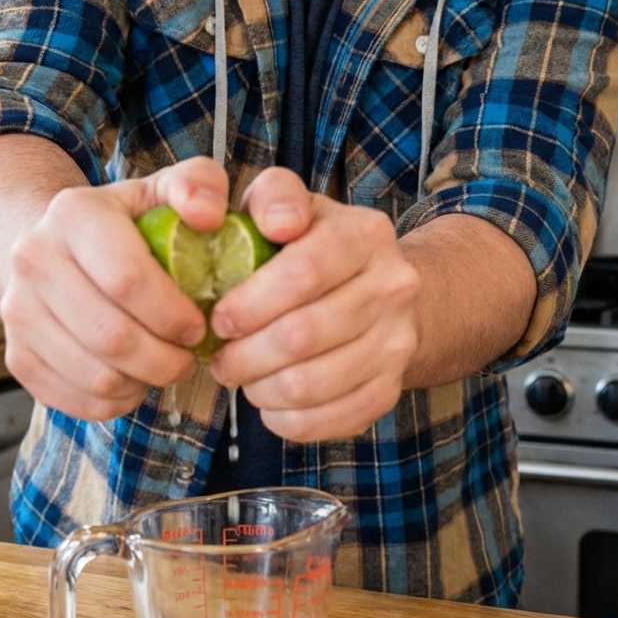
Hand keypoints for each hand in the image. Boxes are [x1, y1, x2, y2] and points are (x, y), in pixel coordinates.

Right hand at [0, 156, 228, 419]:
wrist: (55, 247)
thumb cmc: (126, 223)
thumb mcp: (163, 190)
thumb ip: (198, 185)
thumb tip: (209, 218)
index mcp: (72, 214)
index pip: (127, 279)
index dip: (173, 314)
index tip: (198, 325)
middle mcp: (33, 260)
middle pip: (111, 336)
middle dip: (165, 359)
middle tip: (187, 357)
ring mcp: (17, 311)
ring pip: (94, 375)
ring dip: (142, 382)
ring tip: (163, 366)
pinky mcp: (16, 355)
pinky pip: (72, 400)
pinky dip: (112, 402)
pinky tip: (132, 380)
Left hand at [210, 169, 420, 442]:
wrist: (384, 287)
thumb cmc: (314, 243)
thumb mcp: (294, 204)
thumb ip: (274, 197)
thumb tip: (276, 223)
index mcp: (365, 234)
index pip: (303, 273)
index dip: (250, 304)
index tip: (218, 321)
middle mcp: (393, 286)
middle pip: (303, 336)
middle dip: (245, 355)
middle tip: (219, 360)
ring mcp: (398, 341)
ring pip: (313, 384)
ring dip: (261, 390)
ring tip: (241, 378)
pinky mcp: (392, 387)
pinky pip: (332, 420)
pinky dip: (289, 421)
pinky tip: (270, 403)